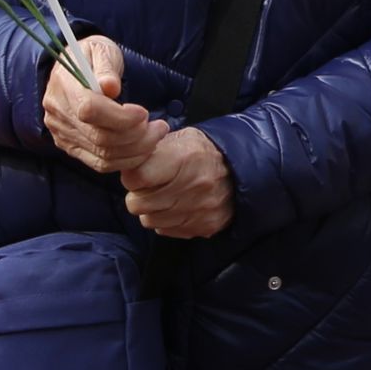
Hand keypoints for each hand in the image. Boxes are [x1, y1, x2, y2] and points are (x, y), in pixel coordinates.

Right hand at [42, 36, 167, 172]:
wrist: (74, 68)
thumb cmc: (92, 55)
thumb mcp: (102, 49)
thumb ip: (107, 67)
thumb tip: (110, 87)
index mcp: (64, 85)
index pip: (90, 109)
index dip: (120, 116)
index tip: (144, 112)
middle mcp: (58, 113)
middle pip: (99, 137)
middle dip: (137, 136)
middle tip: (161, 127)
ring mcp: (62, 133)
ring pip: (102, 155)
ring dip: (136, 150)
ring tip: (156, 135)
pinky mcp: (70, 146)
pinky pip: (99, 163)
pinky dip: (125, 160)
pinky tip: (143, 147)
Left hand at [120, 127, 234, 237]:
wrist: (243, 170)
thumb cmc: (204, 151)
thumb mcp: (182, 139)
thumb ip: (153, 150)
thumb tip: (127, 160)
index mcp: (185, 158)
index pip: (137, 177)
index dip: (131, 176)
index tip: (137, 172)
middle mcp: (193, 186)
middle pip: (138, 203)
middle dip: (138, 194)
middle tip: (149, 186)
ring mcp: (200, 210)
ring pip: (149, 220)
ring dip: (151, 209)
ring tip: (164, 196)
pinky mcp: (205, 226)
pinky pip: (166, 230)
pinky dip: (167, 220)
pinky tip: (177, 206)